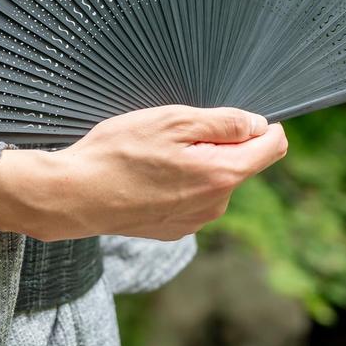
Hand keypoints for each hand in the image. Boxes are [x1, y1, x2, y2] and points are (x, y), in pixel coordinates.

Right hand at [0, 105, 287, 241]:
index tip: (239, 116)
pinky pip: (190, 197)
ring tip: (152, 156)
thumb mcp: (172, 121)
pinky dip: (176, 182)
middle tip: (172, 133)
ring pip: (212, 179)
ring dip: (195, 163)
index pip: (272, 147)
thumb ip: (223, 122)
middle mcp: (216, 204)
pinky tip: (144, 176)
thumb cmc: (117, 153)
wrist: (74, 196)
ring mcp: (195, 221)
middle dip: (216, 143)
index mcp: (222, 174)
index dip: (263, 125)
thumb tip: (257, 124)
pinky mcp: (173, 228)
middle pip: (238, 162)